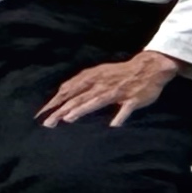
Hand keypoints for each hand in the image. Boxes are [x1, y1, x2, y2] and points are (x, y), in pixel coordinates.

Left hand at [39, 52, 183, 127]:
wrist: (150, 67)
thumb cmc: (122, 73)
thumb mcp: (99, 72)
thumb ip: (83, 83)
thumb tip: (63, 92)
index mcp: (94, 78)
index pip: (70, 90)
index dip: (55, 102)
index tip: (41, 114)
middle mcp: (103, 84)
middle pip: (79, 98)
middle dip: (62, 110)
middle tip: (48, 123)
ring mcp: (118, 92)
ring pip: (97, 101)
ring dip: (83, 109)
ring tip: (69, 118)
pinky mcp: (133, 99)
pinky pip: (126, 109)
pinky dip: (120, 116)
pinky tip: (114, 125)